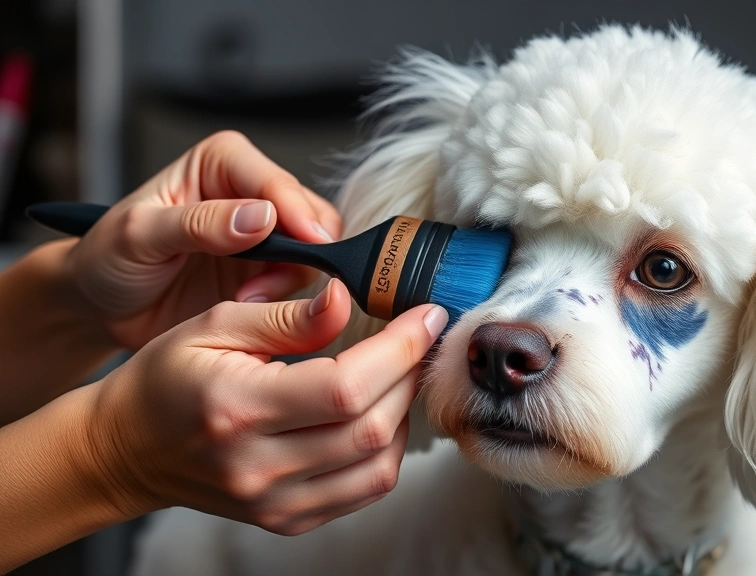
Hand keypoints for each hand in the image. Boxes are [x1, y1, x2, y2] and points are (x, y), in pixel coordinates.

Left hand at [64, 130, 342, 349]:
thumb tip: (261, 217)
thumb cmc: (108, 258)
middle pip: (312, 214)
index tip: (310, 246)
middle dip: (302, 253)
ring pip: (317, 250)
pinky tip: (250, 307)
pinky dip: (288, 299)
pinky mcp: (271, 271)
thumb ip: (199, 223)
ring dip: (291, 281)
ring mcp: (266, 234)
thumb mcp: (139, 235)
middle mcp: (251, 192)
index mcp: (222, 162)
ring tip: (247, 300)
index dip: (298, 215)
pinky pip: (304, 283)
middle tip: (265, 286)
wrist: (102, 306)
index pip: (278, 182)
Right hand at [83, 279, 448, 534]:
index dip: (401, 349)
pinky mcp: (288, 520)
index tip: (426, 315)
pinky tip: (377, 415)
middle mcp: (258, 466)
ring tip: (396, 375)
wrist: (127, 450)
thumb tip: (348, 297)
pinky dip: (387, 451)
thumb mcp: (213, 325)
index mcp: (238, 408)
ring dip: (405, 414)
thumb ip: (286, 314)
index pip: (346, 386)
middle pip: (372, 428)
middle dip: (409, 374)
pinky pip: (365, 491)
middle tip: (416, 338)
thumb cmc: (167, 378)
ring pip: (380, 466)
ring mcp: (275, 503)